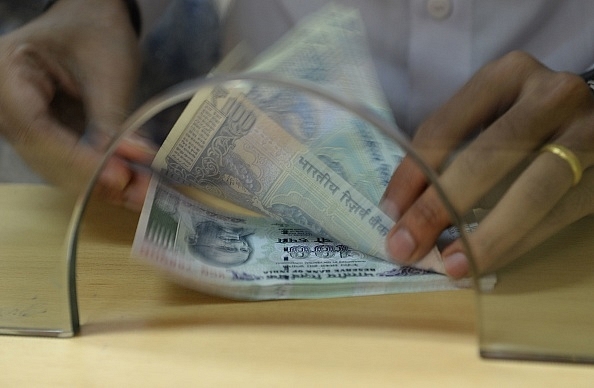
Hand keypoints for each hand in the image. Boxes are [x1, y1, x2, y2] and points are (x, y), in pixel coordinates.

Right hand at [0, 0, 150, 209]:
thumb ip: (111, 122)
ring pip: (52, 163)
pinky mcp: (43, 130)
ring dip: (96, 182)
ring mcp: (20, 118)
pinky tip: (126, 182)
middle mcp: (4, 99)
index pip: (36, 127)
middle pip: (40, 153)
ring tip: (139, 192)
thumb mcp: (107, 72)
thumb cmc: (97, 31)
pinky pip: (64, 159)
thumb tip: (127, 171)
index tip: (116, 176)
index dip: (76, 158)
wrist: (96, 18)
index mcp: (8, 70)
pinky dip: (95, 173)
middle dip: (90, 177)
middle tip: (136, 191)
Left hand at [381, 51, 593, 277]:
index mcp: (506, 74)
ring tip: (451, 265)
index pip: (444, 126)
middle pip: (484, 159)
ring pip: (528, 193)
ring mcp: (587, 130)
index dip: (412, 174)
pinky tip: (486, 261)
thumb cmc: (527, 123)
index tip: (390, 213)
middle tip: (407, 247)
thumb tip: (403, 210)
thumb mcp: (486, 118)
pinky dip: (515, 243)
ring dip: (482, 237)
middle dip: (439, 208)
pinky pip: (556, 215)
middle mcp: (551, 94)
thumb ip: (448, 150)